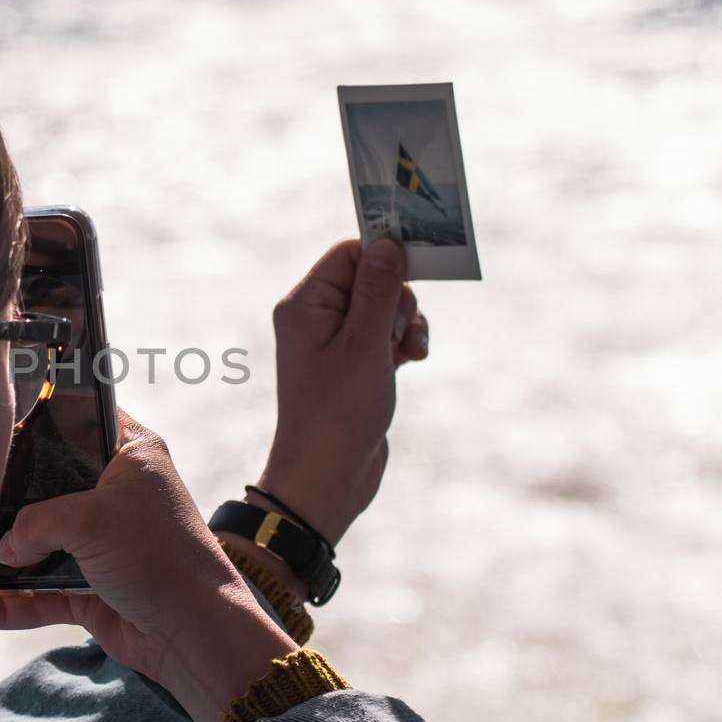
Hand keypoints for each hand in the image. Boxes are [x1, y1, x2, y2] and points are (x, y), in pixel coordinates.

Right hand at [0, 408, 295, 721]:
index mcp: (130, 456)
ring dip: (3, 560)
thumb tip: (6, 550)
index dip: (44, 415)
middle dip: (10, 499)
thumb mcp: (88, 520)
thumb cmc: (158, 557)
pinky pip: (40, 594)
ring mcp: (103, 546)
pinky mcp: (92, 590)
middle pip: (50, 486)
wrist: (195, 633)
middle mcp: (115, 496)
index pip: (83, 419)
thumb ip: (34, 523)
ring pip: (40, 545)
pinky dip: (10, 603)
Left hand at [259, 237, 428, 542]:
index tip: (415, 274)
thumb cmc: (338, 414)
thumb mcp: (364, 346)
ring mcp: (335, 342)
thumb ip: (377, 292)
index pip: (349, 254)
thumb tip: (388, 242)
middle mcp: (316, 318)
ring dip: (407, 322)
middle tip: (399, 331)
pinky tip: (412, 361)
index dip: (385, 259)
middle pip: (372, 277)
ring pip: (385, 307)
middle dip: (399, 298)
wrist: (327, 479)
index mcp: (305, 305)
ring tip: (411, 351)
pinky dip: (403, 342)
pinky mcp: (354, 364)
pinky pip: (386, 334)